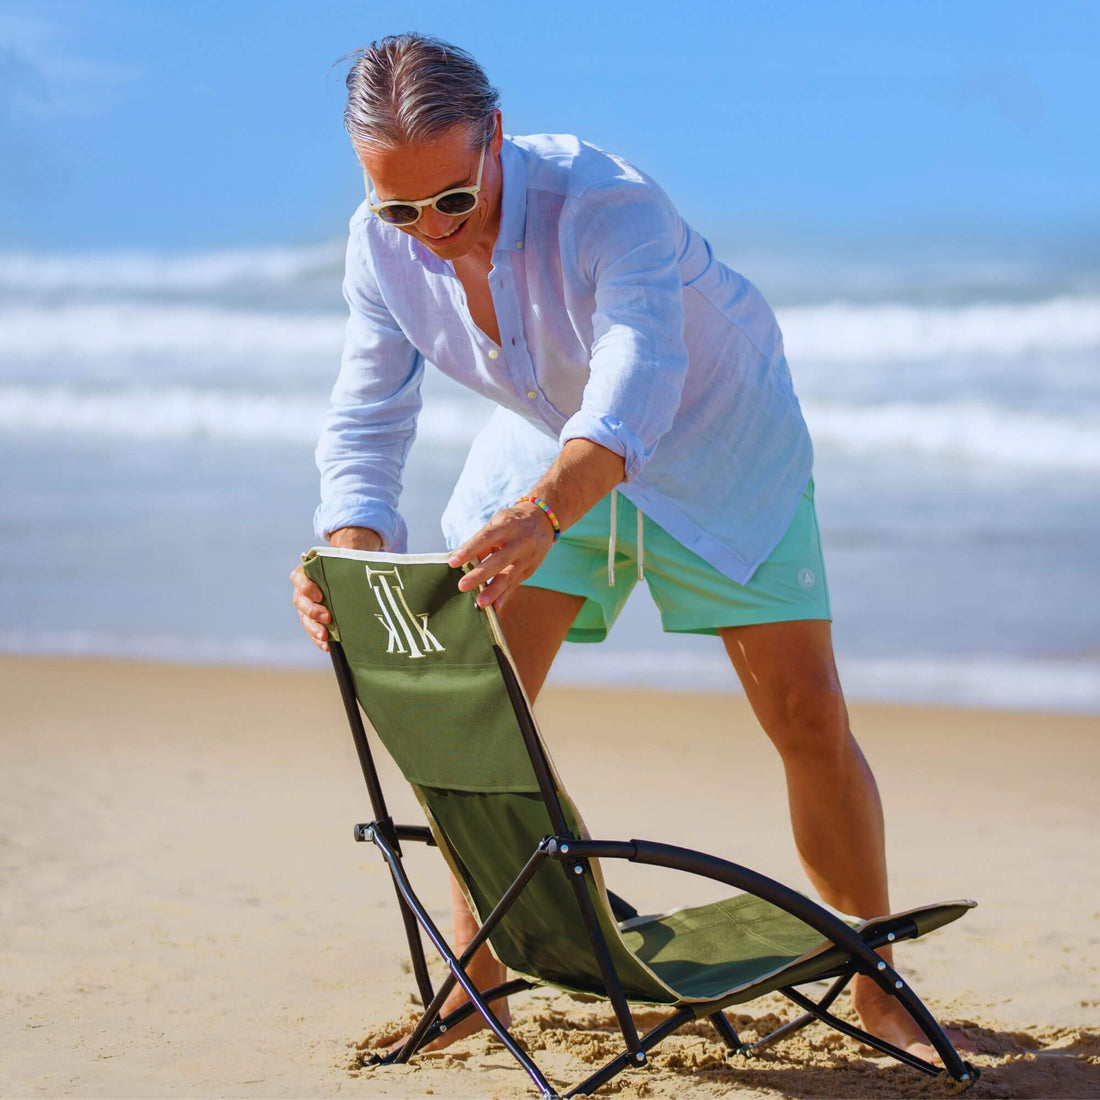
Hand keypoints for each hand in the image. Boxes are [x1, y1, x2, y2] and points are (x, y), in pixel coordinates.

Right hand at [291, 526, 381, 650]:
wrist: (349, 575)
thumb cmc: (347, 565)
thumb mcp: (348, 558)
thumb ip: (350, 557)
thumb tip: (365, 562)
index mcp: (308, 572)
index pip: (299, 577)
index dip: (306, 587)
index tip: (319, 595)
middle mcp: (304, 590)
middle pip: (300, 601)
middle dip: (312, 611)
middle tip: (327, 618)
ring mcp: (307, 605)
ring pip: (304, 617)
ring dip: (313, 628)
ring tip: (324, 637)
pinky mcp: (314, 619)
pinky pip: (313, 630)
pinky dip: (318, 639)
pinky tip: (327, 646)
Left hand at [450, 501, 555, 609]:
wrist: (543, 520)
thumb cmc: (513, 522)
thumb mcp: (497, 522)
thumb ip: (481, 541)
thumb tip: (461, 559)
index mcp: (507, 526)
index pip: (485, 538)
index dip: (469, 550)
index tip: (453, 562)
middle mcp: (520, 542)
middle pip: (498, 560)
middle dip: (480, 575)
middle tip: (462, 586)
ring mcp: (527, 558)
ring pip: (509, 576)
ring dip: (494, 591)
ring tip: (481, 603)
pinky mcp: (530, 569)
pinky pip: (515, 584)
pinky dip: (504, 596)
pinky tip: (495, 607)